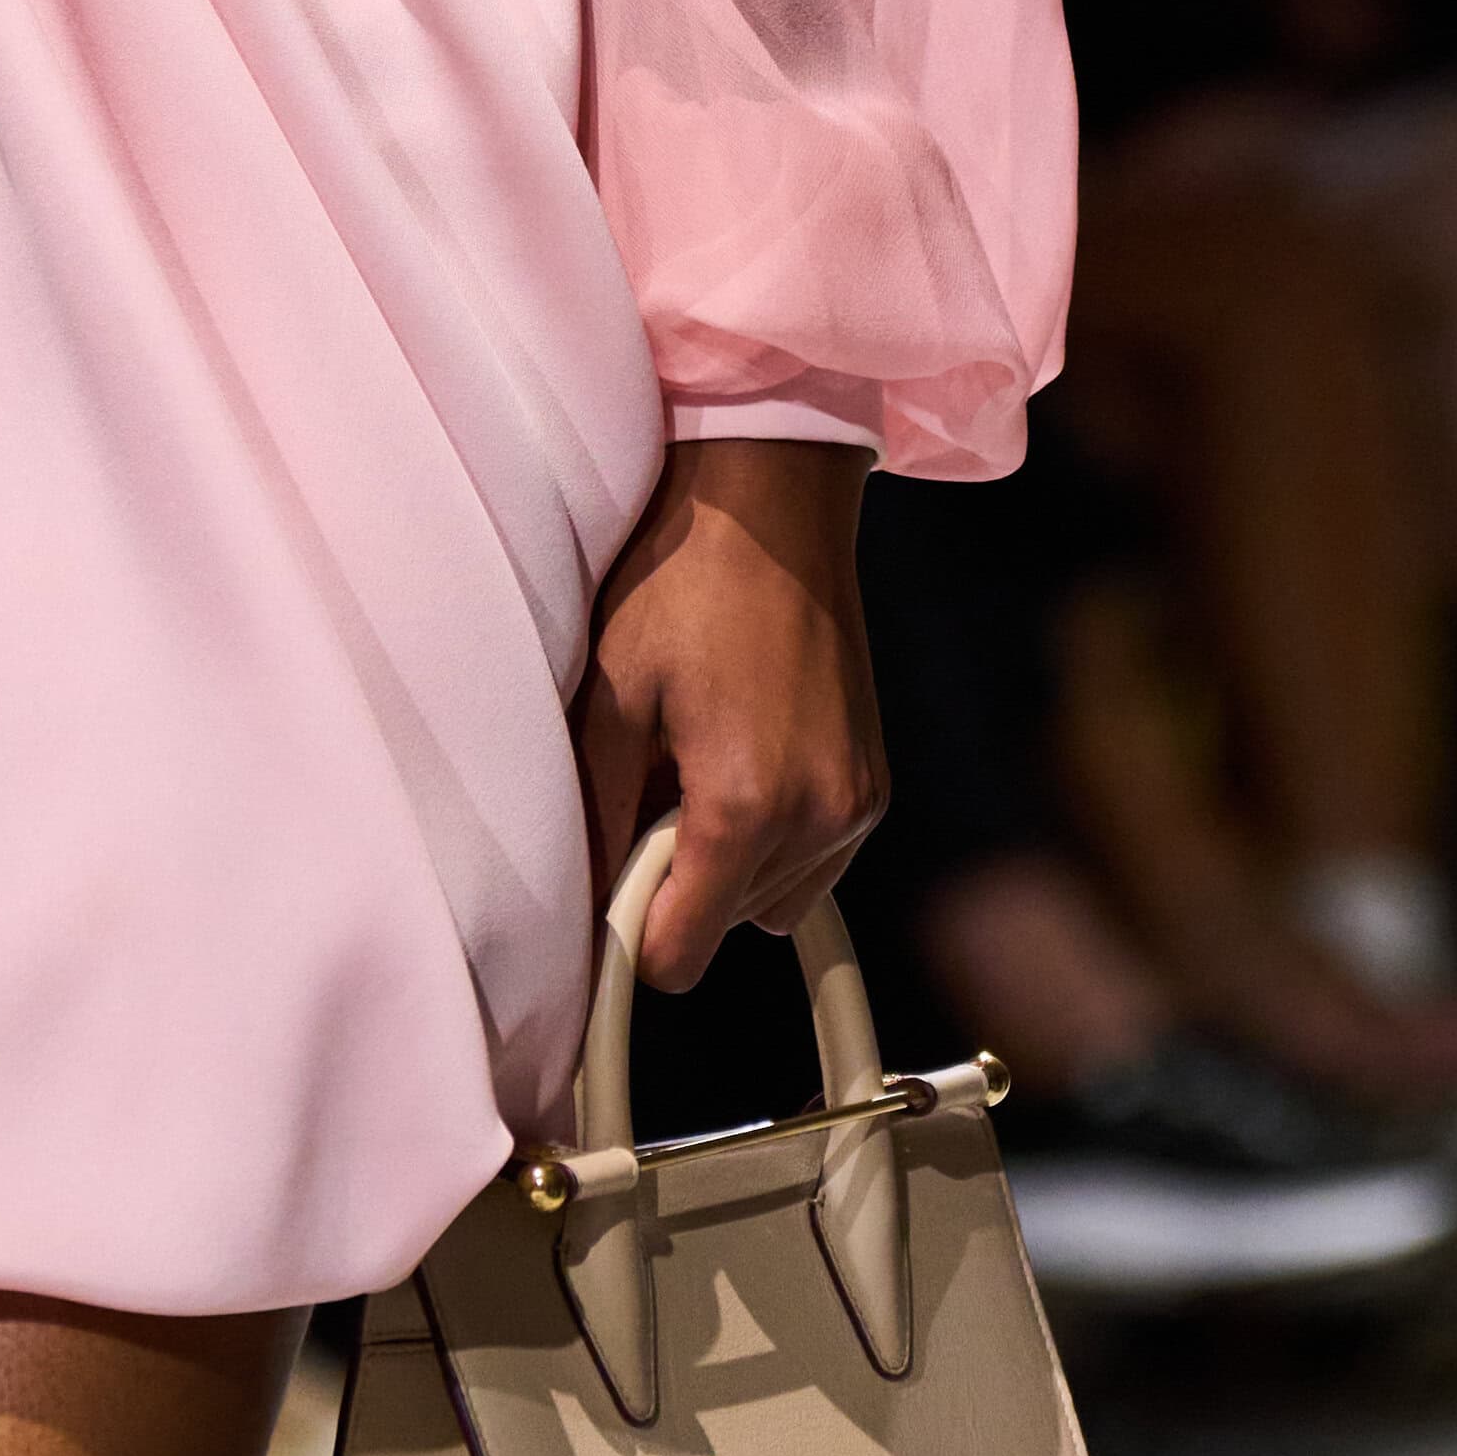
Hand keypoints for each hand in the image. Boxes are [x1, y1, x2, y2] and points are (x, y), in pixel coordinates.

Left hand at [570, 438, 888, 992]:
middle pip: (724, 929)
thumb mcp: (611, 697)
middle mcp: (818, 818)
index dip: (632, 940)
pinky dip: (771, 838)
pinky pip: (812, 862)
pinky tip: (743, 760)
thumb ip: (597, 815)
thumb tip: (583, 903)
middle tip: (651, 789)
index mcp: (745, 806)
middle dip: (679, 885)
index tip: (607, 898)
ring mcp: (856, 804)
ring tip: (698, 766)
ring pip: (769, 903)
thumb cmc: (682, 582)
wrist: (772, 501)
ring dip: (726, 864)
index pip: (680, 953)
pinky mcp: (873, 784)